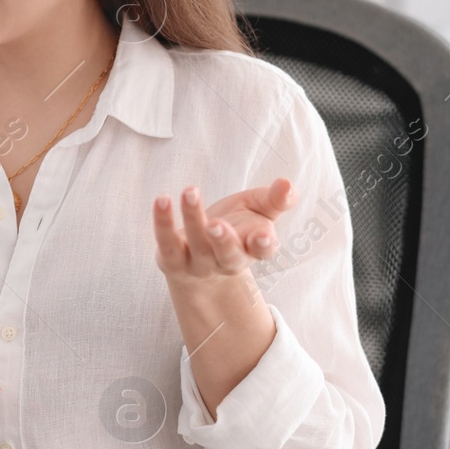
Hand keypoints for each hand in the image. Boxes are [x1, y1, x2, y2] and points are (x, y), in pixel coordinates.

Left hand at [153, 178, 297, 283]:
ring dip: (193, 218)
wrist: (199, 261)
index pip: (263, 250)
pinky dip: (163, 222)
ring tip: (190, 192)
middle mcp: (227, 260)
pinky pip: (167, 243)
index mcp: (252, 248)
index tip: (263, 236)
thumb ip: (275, 199)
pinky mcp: (172, 260)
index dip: (263, 244)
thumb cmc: (237, 228)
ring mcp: (199, 264)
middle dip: (223, 240)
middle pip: (228, 254)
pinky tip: (162, 200)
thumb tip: (288, 184)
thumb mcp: (258, 210)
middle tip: (215, 224)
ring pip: (197, 245)